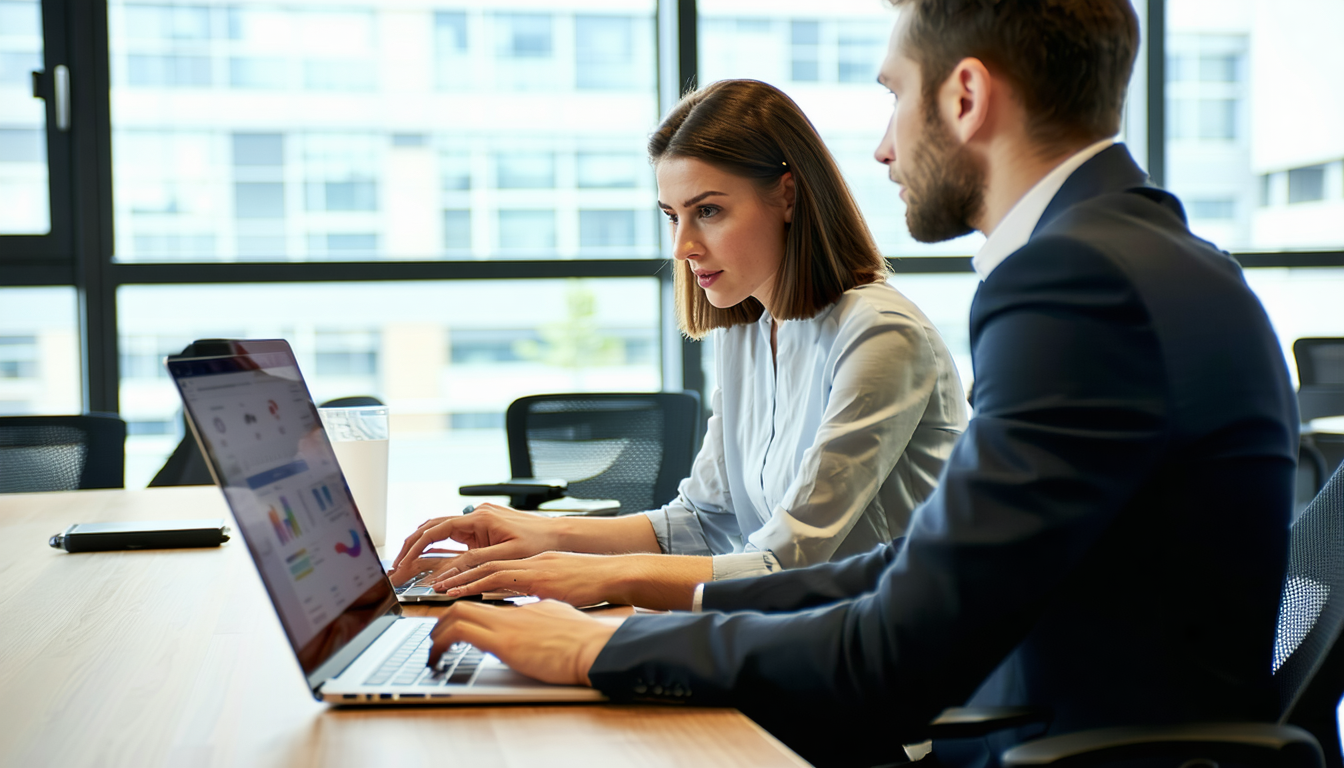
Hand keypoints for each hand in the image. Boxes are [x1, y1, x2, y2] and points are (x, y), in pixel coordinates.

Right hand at [388, 503, 558, 584]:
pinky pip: (455, 534)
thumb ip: (473, 565)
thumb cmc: (540, 545)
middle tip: (397, 565)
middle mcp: (477, 515)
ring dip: (423, 544)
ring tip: (407, 563)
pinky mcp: (484, 526)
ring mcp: (480, 519)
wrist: (561, 535)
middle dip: (411, 545)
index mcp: (479, 519)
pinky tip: (430, 557)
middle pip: (432, 527)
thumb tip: (446, 577)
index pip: (435, 531)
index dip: (414, 547)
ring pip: (441, 529)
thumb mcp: (505, 559)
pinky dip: (439, 544)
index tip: (402, 563)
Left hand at [428, 599, 620, 685]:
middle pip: (472, 586)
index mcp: (534, 584)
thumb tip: (532, 618)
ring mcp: (510, 617)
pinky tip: (441, 643)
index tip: (460, 596)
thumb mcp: (561, 611)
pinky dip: (448, 633)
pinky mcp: (506, 639)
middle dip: (454, 596)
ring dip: (446, 618)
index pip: (495, 577)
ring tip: (435, 634)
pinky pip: (466, 629)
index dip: (474, 587)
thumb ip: (542, 609)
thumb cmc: (587, 633)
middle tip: (440, 614)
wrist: (597, 645)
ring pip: (465, 607)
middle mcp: (516, 599)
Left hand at [435, 551, 711, 610]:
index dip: (471, 575)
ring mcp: (533, 566)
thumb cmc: (596, 588)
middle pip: (485, 563)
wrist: (616, 577)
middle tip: (437, 583)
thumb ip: (543, 597)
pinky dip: (475, 584)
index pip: (496, 567)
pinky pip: (498, 578)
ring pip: (486, 568)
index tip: (452, 583)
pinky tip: (458, 593)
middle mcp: (530, 561)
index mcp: (536, 565)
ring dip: (460, 579)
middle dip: (458, 573)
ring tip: (438, 588)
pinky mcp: (537, 576)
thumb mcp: (562, 593)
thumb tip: (533, 612)